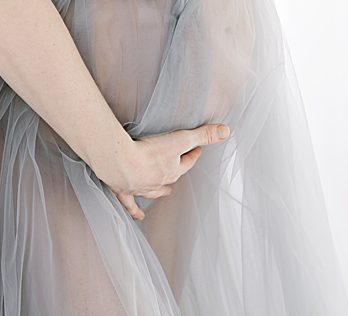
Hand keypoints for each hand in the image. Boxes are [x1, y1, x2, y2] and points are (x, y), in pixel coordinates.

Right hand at [95, 123, 229, 220]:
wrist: (121, 164)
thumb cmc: (150, 151)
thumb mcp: (180, 139)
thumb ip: (203, 134)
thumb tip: (226, 131)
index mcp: (173, 170)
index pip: (188, 161)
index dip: (193, 154)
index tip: (196, 149)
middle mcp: (159, 182)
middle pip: (172, 177)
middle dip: (177, 172)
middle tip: (180, 168)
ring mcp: (141, 187)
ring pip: (154, 191)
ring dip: (161, 191)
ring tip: (166, 192)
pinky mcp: (124, 190)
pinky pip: (131, 204)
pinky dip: (135, 210)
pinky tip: (139, 216)